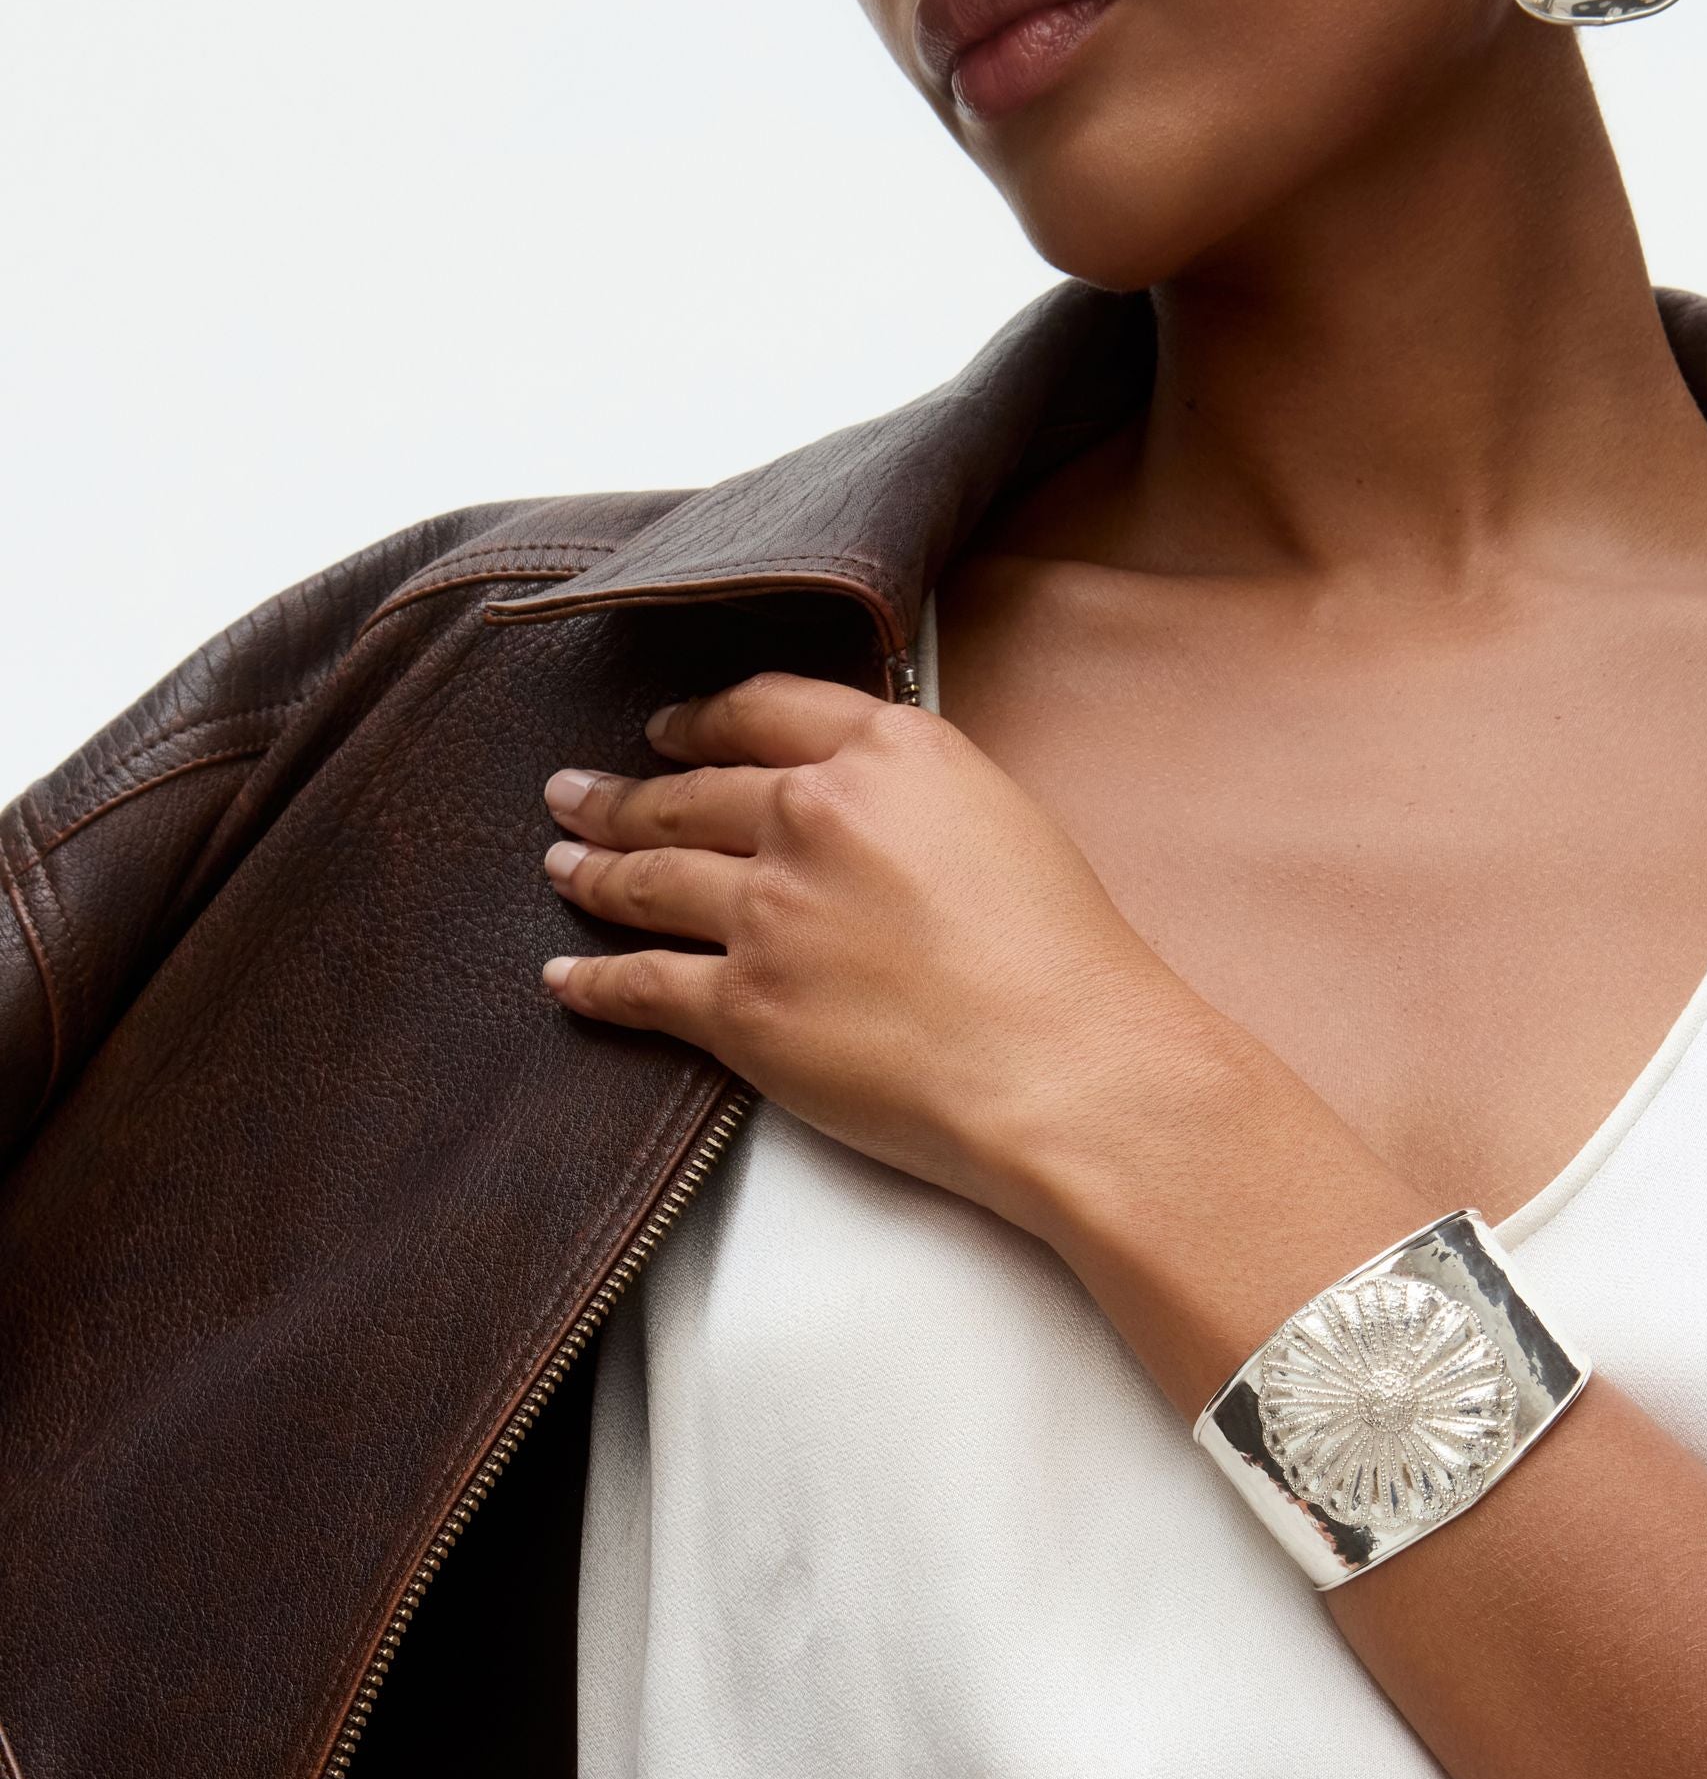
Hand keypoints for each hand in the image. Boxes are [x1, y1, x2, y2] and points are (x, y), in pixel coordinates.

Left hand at [540, 677, 1212, 1234]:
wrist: (1069, 1069)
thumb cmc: (1064, 963)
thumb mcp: (1003, 819)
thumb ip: (915, 792)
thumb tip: (862, 802)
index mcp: (886, 753)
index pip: (761, 710)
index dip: (699, 720)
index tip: (668, 731)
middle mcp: (814, 814)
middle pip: (688, 793)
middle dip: (620, 794)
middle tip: (577, 793)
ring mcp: (768, 910)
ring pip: (650, 878)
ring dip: (596, 870)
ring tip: (564, 864)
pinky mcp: (742, 1006)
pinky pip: (642, 984)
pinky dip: (594, 981)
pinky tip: (568, 975)